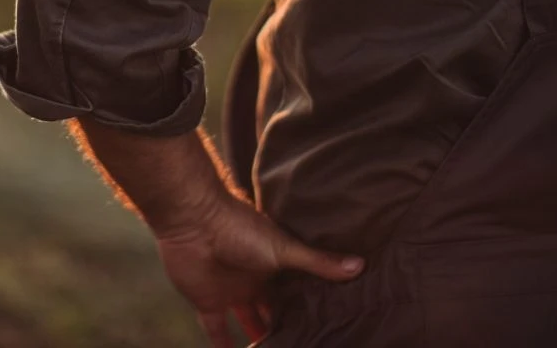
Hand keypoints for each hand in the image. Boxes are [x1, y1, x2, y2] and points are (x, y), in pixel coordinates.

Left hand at [153, 191, 363, 347]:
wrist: (195, 221)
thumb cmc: (241, 228)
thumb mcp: (285, 248)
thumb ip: (319, 262)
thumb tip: (361, 265)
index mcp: (275, 265)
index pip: (295, 293)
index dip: (308, 309)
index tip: (326, 325)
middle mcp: (255, 281)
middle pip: (273, 311)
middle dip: (285, 326)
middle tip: (304, 342)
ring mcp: (232, 292)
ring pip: (249, 323)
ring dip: (259, 339)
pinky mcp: (208, 302)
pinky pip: (217, 332)